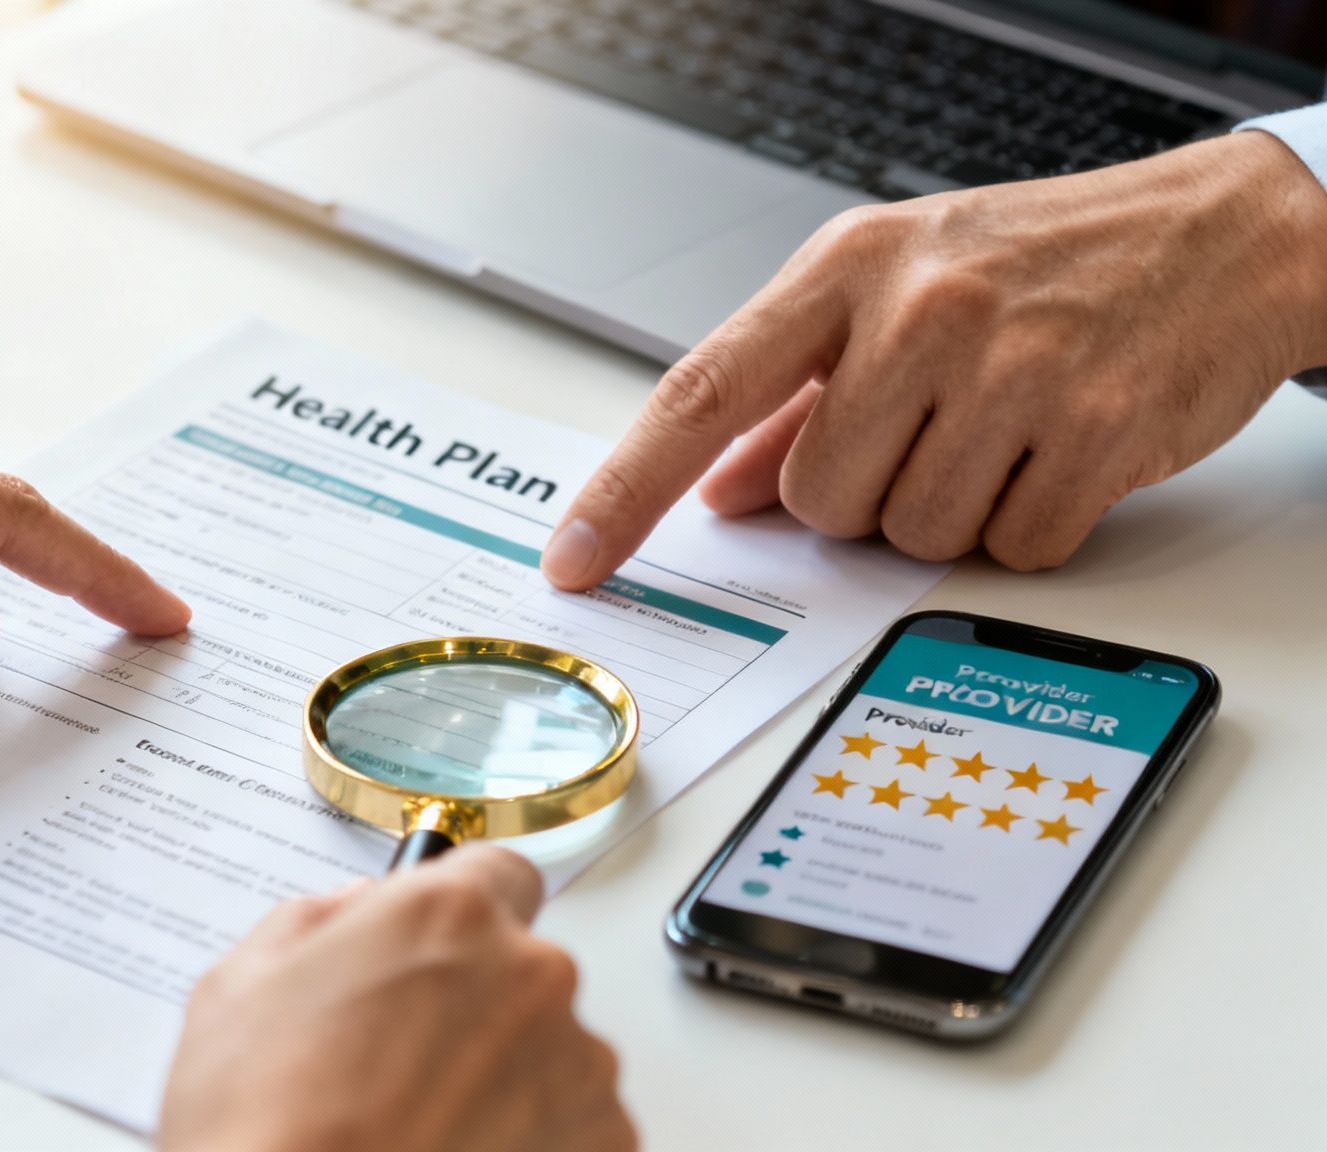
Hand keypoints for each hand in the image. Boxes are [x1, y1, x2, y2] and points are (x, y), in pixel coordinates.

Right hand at [158, 846, 635, 1151]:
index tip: (443, 947)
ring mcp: (575, 1065)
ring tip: (426, 1126)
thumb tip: (356, 911)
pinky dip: (536, 1142)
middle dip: (476, 1005)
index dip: (464, 915)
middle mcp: (529, 975)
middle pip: (523, 968)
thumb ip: (316, 922)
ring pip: (553, 1051)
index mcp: (447, 915)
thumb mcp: (240, 986)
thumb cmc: (265, 1127)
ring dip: (508, 1078)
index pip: (498, 875)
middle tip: (403, 1062)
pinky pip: (577, 1126)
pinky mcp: (600, 1141)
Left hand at [543, 130, 1326, 585]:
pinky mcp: (1094, 432)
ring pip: (908, 537)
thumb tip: (715, 492)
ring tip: (1003, 431)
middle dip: (862, 499)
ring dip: (949, 513)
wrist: (1219, 235)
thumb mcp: (900, 292)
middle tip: (932, 431)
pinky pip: (1009, 550)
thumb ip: (793, 397)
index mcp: (848, 269)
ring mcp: (1010, 370)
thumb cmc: (1042, 262)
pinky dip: (1028, 526)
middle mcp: (920, 311)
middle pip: (816, 499)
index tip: (574, 561)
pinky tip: (1057, 451)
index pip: (700, 393)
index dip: (625, 490)